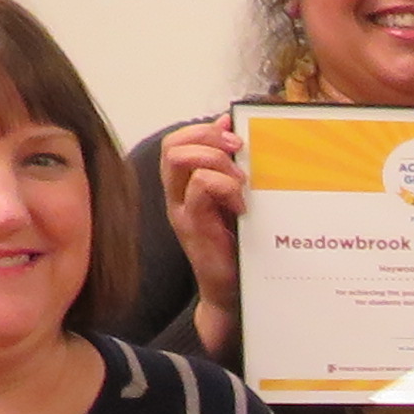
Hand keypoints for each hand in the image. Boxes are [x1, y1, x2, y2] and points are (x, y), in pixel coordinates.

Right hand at [160, 108, 246, 346]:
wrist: (230, 290)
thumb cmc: (235, 244)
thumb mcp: (234, 196)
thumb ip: (229, 163)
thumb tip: (228, 123)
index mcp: (184, 185)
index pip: (176, 142)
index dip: (202, 130)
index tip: (234, 134)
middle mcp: (176, 195)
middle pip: (172, 146)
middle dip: (207, 138)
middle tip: (238, 151)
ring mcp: (181, 210)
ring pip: (179, 160)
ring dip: (215, 161)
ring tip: (239, 182)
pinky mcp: (191, 226)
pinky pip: (198, 188)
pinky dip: (223, 188)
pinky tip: (241, 205)